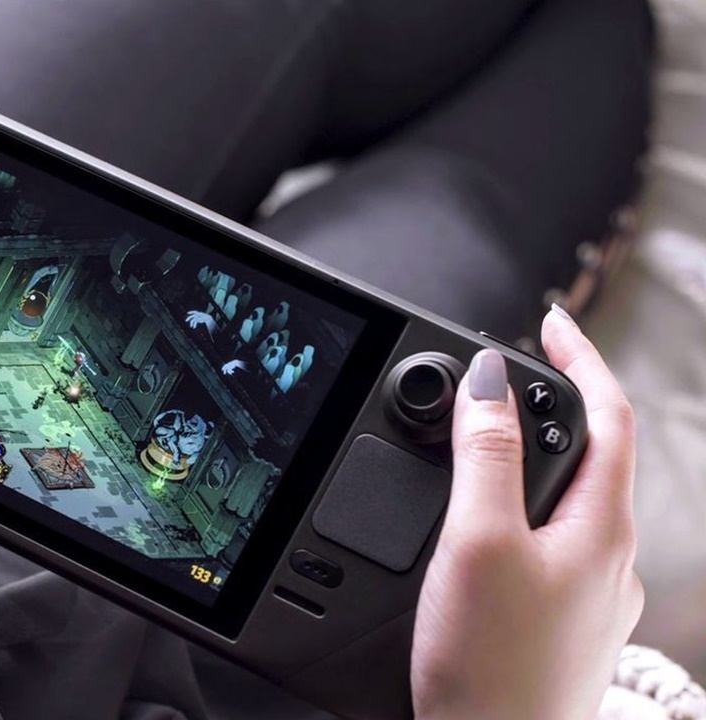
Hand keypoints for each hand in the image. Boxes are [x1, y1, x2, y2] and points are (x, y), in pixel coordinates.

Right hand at [412, 307, 642, 719]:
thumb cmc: (491, 668)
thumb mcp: (478, 543)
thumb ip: (486, 456)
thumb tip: (488, 382)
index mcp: (600, 528)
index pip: (607, 416)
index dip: (579, 358)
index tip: (548, 322)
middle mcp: (609, 561)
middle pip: (593, 456)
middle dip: (554, 406)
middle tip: (505, 378)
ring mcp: (591, 597)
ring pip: (573, 504)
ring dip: (538, 461)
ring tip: (486, 445)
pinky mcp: (564, 625)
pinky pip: (556, 545)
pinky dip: (527, 512)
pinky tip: (489, 531)